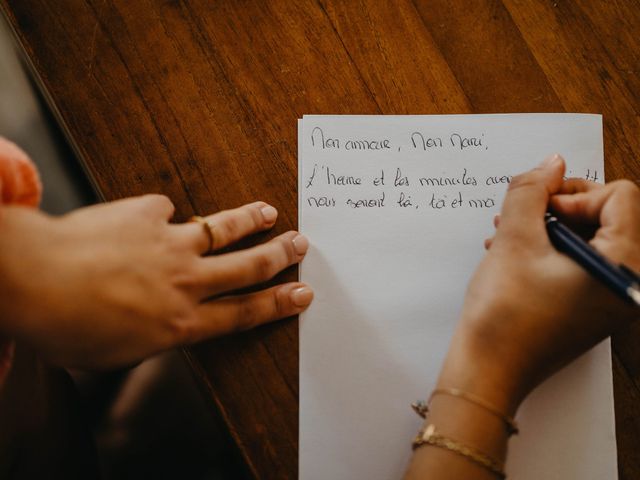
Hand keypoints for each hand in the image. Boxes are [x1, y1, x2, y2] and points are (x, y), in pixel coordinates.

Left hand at [0, 196, 311, 368]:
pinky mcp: (147, 213)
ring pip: (223, 229)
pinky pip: (165, 210)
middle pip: (248, 267)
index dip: (277, 303)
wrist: (35, 281)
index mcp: (181, 321)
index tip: (302, 293)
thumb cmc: (67, 327)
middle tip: (301, 245)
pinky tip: (156, 216)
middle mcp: (186, 281)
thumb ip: (150, 335)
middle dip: (280, 255)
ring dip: (250, 220)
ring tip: (269, 212)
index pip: (243, 312)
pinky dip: (163, 215)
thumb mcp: (117, 353)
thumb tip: (158, 323)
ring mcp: (170, 243)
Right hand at [439, 155, 639, 412]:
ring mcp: (610, 298)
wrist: (488, 371)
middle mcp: (627, 283)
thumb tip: (552, 163)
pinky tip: (514, 254)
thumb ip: (532, 190)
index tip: (539, 210)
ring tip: (507, 234)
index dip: (575, 193)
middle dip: (560, 208)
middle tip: (522, 216)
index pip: (621, 197)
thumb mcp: (514, 239)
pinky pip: (581, 263)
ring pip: (590, 238)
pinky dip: (551, 251)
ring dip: (550, 228)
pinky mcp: (591, 307)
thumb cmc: (503, 314)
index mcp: (623, 266)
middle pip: (609, 216)